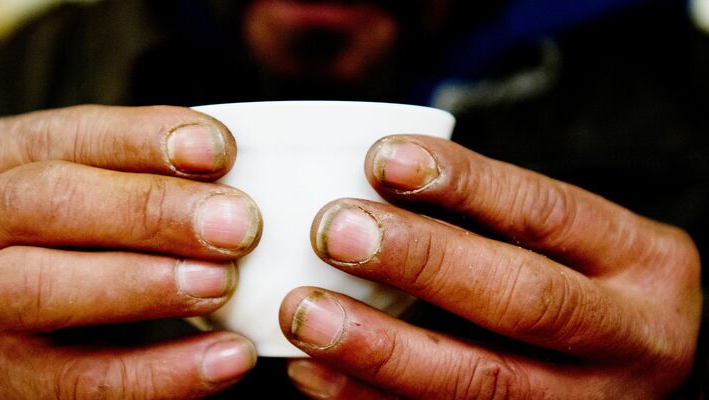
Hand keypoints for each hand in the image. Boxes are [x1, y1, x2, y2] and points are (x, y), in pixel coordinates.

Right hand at [0, 106, 261, 398]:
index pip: (66, 135)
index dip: (142, 139)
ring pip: (44, 289)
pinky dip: (163, 373)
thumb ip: (133, 177)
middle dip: (151, 210)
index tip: (218, 149)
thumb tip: (236, 177)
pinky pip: (83, 382)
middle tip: (238, 225)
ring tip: (222, 283)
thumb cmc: (52, 243)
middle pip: (47, 202)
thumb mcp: (71, 190)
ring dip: (147, 284)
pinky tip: (226, 359)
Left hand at [279, 135, 700, 398]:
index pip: (546, 212)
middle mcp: (627, 337)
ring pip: (480, 382)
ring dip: (380, 348)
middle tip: (334, 232)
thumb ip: (494, 216)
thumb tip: (373, 179)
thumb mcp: (573, 240)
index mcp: (639, 262)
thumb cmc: (587, 283)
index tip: (380, 158)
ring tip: (306, 313)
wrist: (639, 369)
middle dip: (420, 263)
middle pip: (520, 300)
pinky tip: (315, 374)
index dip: (462, 183)